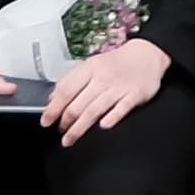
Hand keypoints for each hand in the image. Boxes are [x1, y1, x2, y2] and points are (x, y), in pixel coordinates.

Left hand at [45, 32, 173, 143]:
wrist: (148, 54)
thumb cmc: (116, 63)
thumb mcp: (91, 65)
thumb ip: (72, 81)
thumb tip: (52, 98)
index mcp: (90, 69)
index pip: (66, 90)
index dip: (53, 108)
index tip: (46, 121)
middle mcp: (103, 78)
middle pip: (78, 104)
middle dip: (65, 122)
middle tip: (60, 133)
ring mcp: (119, 87)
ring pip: (95, 110)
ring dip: (80, 127)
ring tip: (70, 139)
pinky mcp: (136, 94)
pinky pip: (122, 108)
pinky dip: (112, 117)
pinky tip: (103, 126)